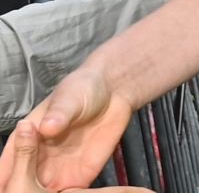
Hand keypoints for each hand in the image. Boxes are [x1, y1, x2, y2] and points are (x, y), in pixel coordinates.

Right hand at [0, 67, 134, 190]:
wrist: (114, 91)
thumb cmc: (83, 89)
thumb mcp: (69, 98)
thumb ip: (59, 114)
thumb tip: (47, 128)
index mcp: (25, 141)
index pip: (7, 167)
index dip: (4, 181)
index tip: (8, 190)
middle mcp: (38, 161)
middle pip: (22, 189)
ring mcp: (58, 171)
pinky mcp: (81, 176)